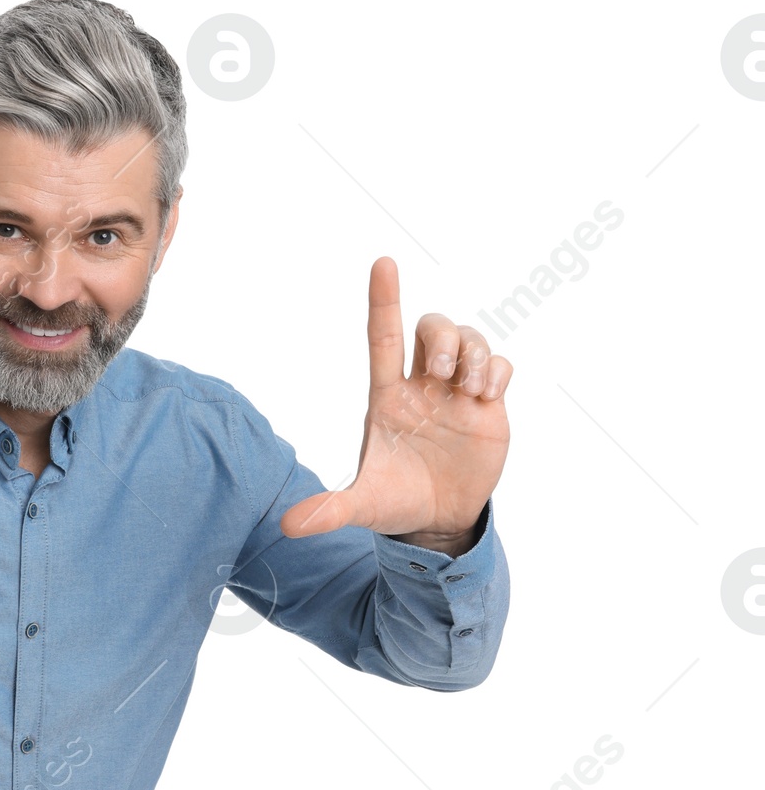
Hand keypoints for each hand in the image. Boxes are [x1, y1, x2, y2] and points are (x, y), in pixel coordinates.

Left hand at [282, 257, 511, 551]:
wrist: (438, 520)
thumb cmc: (396, 501)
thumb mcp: (363, 506)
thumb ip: (329, 511)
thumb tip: (288, 527)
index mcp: (387, 397)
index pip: (382, 337)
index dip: (383, 299)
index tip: (384, 263)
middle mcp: (422, 385)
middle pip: (433, 327)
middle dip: (443, 337)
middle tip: (444, 370)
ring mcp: (456, 392)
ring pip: (470, 338)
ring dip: (475, 354)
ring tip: (474, 391)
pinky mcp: (488, 405)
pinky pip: (500, 364)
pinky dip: (497, 371)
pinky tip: (487, 398)